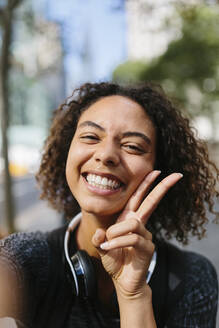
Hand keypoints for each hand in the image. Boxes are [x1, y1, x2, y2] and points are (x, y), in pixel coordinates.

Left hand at [92, 170, 182, 297]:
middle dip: (162, 187)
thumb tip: (101, 234)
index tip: (156, 171)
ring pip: (132, 223)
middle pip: (151, 202)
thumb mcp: (102, 247)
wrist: (121, 280)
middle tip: (175, 175)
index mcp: (128, 219)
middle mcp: (138, 224)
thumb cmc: (114, 260)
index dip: (146, 184)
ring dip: (117, 231)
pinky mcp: (147, 248)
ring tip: (108, 241)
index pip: (138, 198)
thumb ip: (100, 239)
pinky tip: (109, 248)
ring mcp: (145, 235)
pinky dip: (117, 242)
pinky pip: (132, 238)